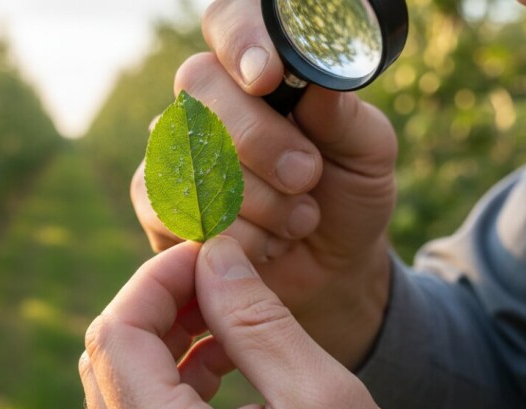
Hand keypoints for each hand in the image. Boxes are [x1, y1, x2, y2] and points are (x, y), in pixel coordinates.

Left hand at [80, 237, 428, 408]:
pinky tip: (227, 355)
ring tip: (227, 310)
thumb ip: (257, 321)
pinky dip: (177, 373)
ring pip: (123, 384)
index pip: (117, 335)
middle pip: (109, 357)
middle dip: (158, 302)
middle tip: (217, 275)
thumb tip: (214, 255)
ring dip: (167, 335)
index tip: (206, 250)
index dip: (155, 279)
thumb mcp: (322, 401)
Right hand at [131, 0, 397, 368]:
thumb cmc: (346, 194)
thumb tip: (317, 78)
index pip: (228, 21)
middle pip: (198, 84)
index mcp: (259, 70)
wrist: (329, 266)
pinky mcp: (157, 202)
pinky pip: (171, 205)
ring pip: (184, 150)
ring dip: (253, 198)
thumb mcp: (368, 153)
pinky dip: (231, 234)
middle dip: (257, 138)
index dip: (241, 40)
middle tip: (306, 175)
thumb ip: (344, 116)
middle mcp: (210, 101)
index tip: (267, 76)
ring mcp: (175, 149)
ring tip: (299, 219)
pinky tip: (265, 244)